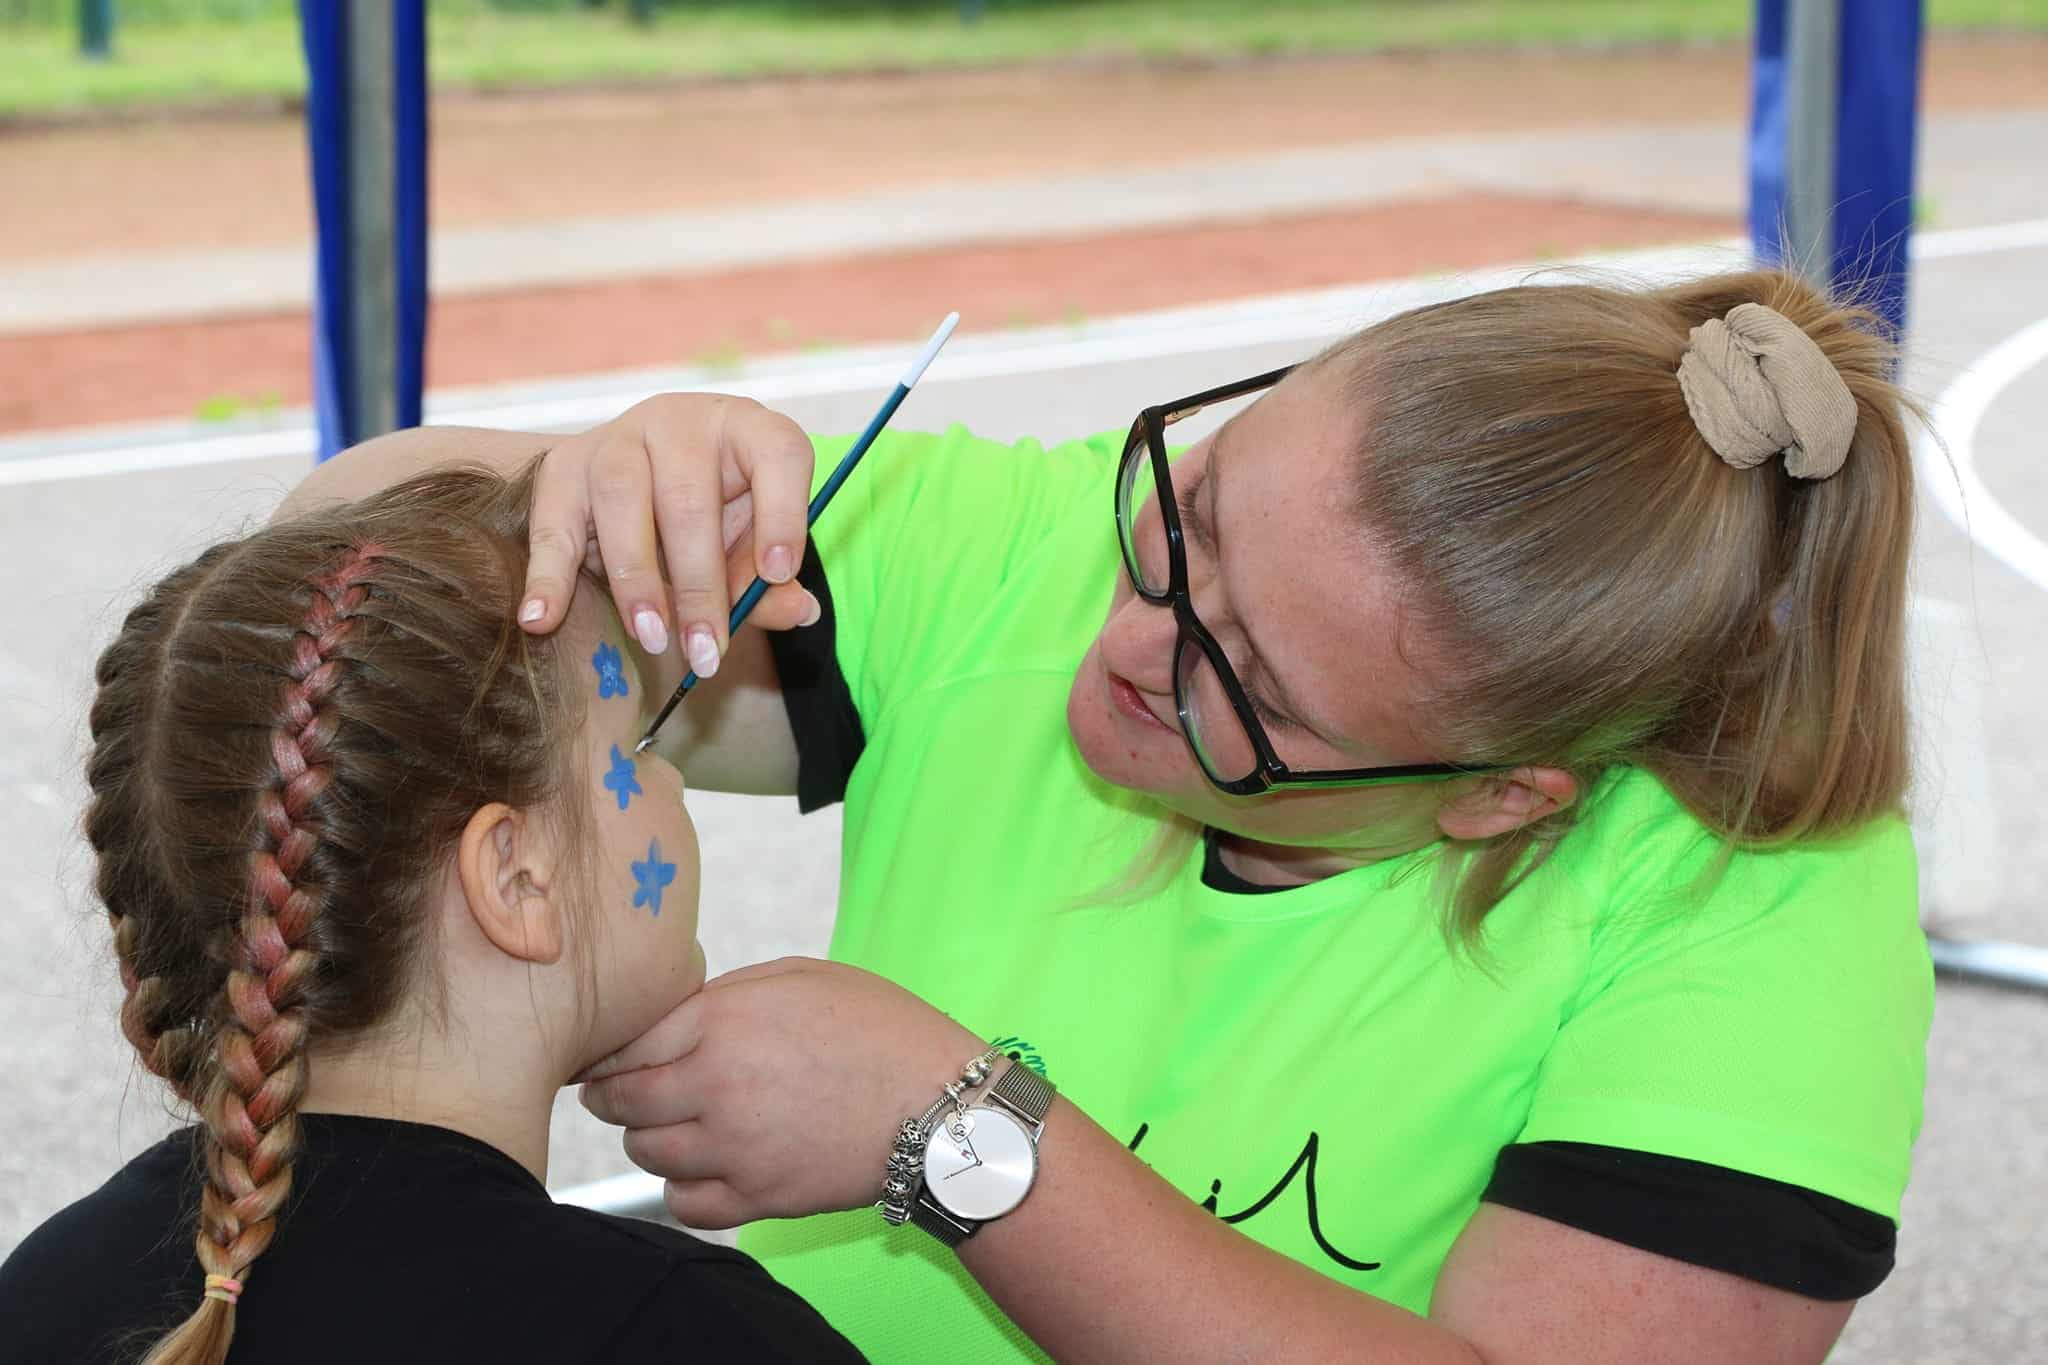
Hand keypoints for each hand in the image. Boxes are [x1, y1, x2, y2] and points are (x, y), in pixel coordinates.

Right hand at [520, 394, 818, 671]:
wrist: (643, 481)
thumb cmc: (715, 516)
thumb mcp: (749, 546)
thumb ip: (770, 582)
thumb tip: (799, 610)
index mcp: (747, 430)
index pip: (778, 455)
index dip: (783, 514)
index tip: (778, 573)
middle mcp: (682, 422)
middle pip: (689, 498)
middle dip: (698, 585)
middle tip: (706, 650)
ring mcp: (619, 438)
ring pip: (623, 499)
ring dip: (636, 578)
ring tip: (651, 637)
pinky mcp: (565, 467)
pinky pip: (552, 522)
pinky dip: (547, 575)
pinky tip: (541, 619)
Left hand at [578, 957, 984, 1228]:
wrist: (941, 1107)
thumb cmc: (880, 1028)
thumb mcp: (803, 976)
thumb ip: (726, 992)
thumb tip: (670, 1012)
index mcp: (724, 1021)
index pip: (624, 1043)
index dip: (609, 1050)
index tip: (609, 1056)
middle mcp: (718, 1085)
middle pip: (621, 1102)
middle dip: (615, 1095)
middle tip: (629, 1091)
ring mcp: (736, 1147)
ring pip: (645, 1152)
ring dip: (650, 1137)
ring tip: (676, 1124)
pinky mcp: (758, 1197)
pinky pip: (682, 1203)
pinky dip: (681, 1187)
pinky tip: (704, 1166)